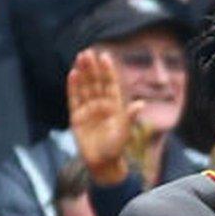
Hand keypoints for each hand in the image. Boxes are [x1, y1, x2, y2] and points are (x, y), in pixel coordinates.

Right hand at [67, 49, 144, 185]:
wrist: (102, 162)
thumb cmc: (116, 147)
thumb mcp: (125, 131)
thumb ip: (130, 116)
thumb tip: (141, 104)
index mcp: (115, 106)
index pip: (111, 84)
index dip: (108, 71)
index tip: (105, 56)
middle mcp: (101, 105)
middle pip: (96, 82)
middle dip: (93, 68)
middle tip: (88, 53)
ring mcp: (88, 109)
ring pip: (85, 87)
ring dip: (83, 73)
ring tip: (80, 58)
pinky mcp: (76, 116)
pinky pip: (74, 99)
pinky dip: (73, 87)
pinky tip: (73, 74)